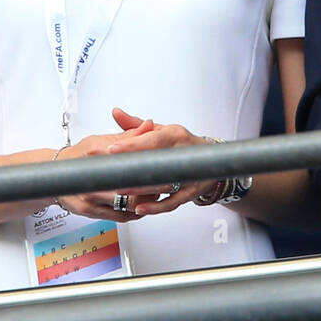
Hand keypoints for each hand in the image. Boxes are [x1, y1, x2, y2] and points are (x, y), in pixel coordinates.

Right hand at [52, 112, 158, 221]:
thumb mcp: (102, 139)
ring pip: (126, 203)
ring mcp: (90, 196)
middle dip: (149, 185)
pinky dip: (133, 212)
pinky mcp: (90, 211)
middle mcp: (92, 177)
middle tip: (162, 181)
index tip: (161, 165)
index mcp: (96, 153)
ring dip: (144, 201)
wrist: (55, 174)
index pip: (128, 159)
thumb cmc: (79, 156)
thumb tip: (148, 125)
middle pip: (129, 185)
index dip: (148, 165)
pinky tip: (141, 206)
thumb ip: (129, 134)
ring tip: (153, 193)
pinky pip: (119, 216)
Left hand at [103, 108, 218, 215]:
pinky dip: (155, 207)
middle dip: (132, 167)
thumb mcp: (161, 130)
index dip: (131, 144)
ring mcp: (188, 173)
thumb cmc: (180, 143)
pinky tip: (140, 208)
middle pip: (156, 161)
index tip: (112, 149)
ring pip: (162, 184)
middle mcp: (183, 152)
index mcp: (175, 135)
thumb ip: (136, 124)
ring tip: (121, 189)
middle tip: (111, 172)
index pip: (151, 139)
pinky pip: (172, 202)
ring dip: (140, 189)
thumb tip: (115, 112)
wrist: (208, 157)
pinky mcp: (190, 191)